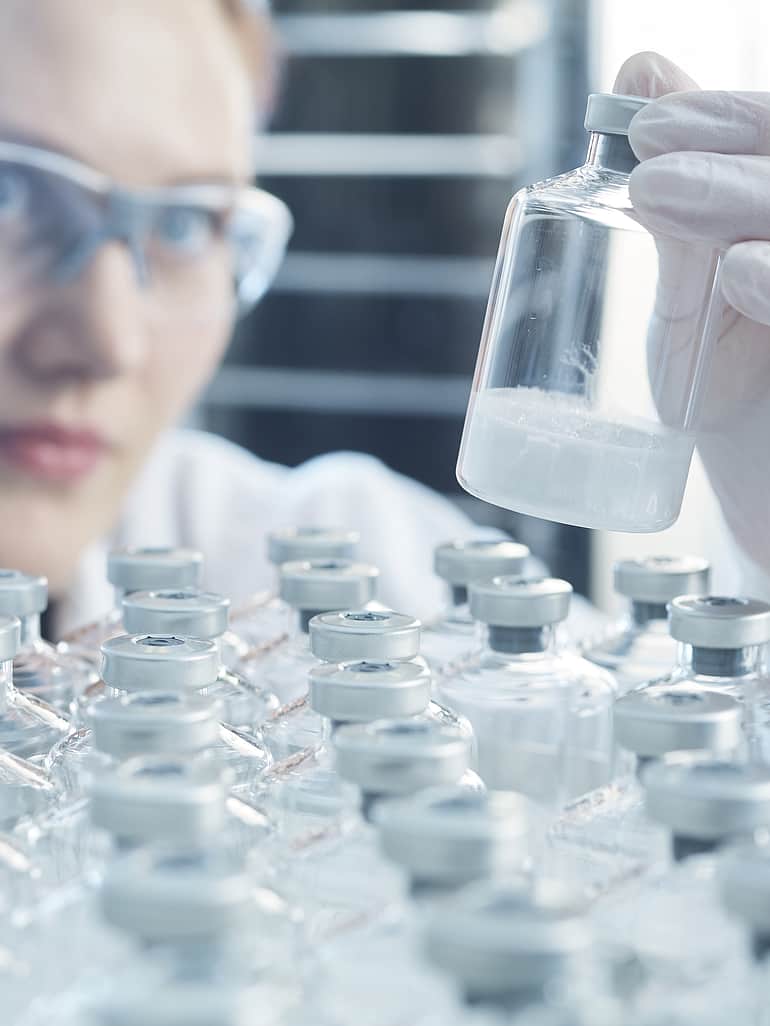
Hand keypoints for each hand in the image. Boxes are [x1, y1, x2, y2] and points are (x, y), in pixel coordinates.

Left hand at [617, 52, 769, 574]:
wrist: (769, 498)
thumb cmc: (734, 393)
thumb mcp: (691, 302)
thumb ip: (677, 209)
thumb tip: (639, 73)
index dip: (729, 116)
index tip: (649, 120)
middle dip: (737, 163)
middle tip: (652, 171)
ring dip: (758, 204)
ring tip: (686, 217)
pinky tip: (741, 274)